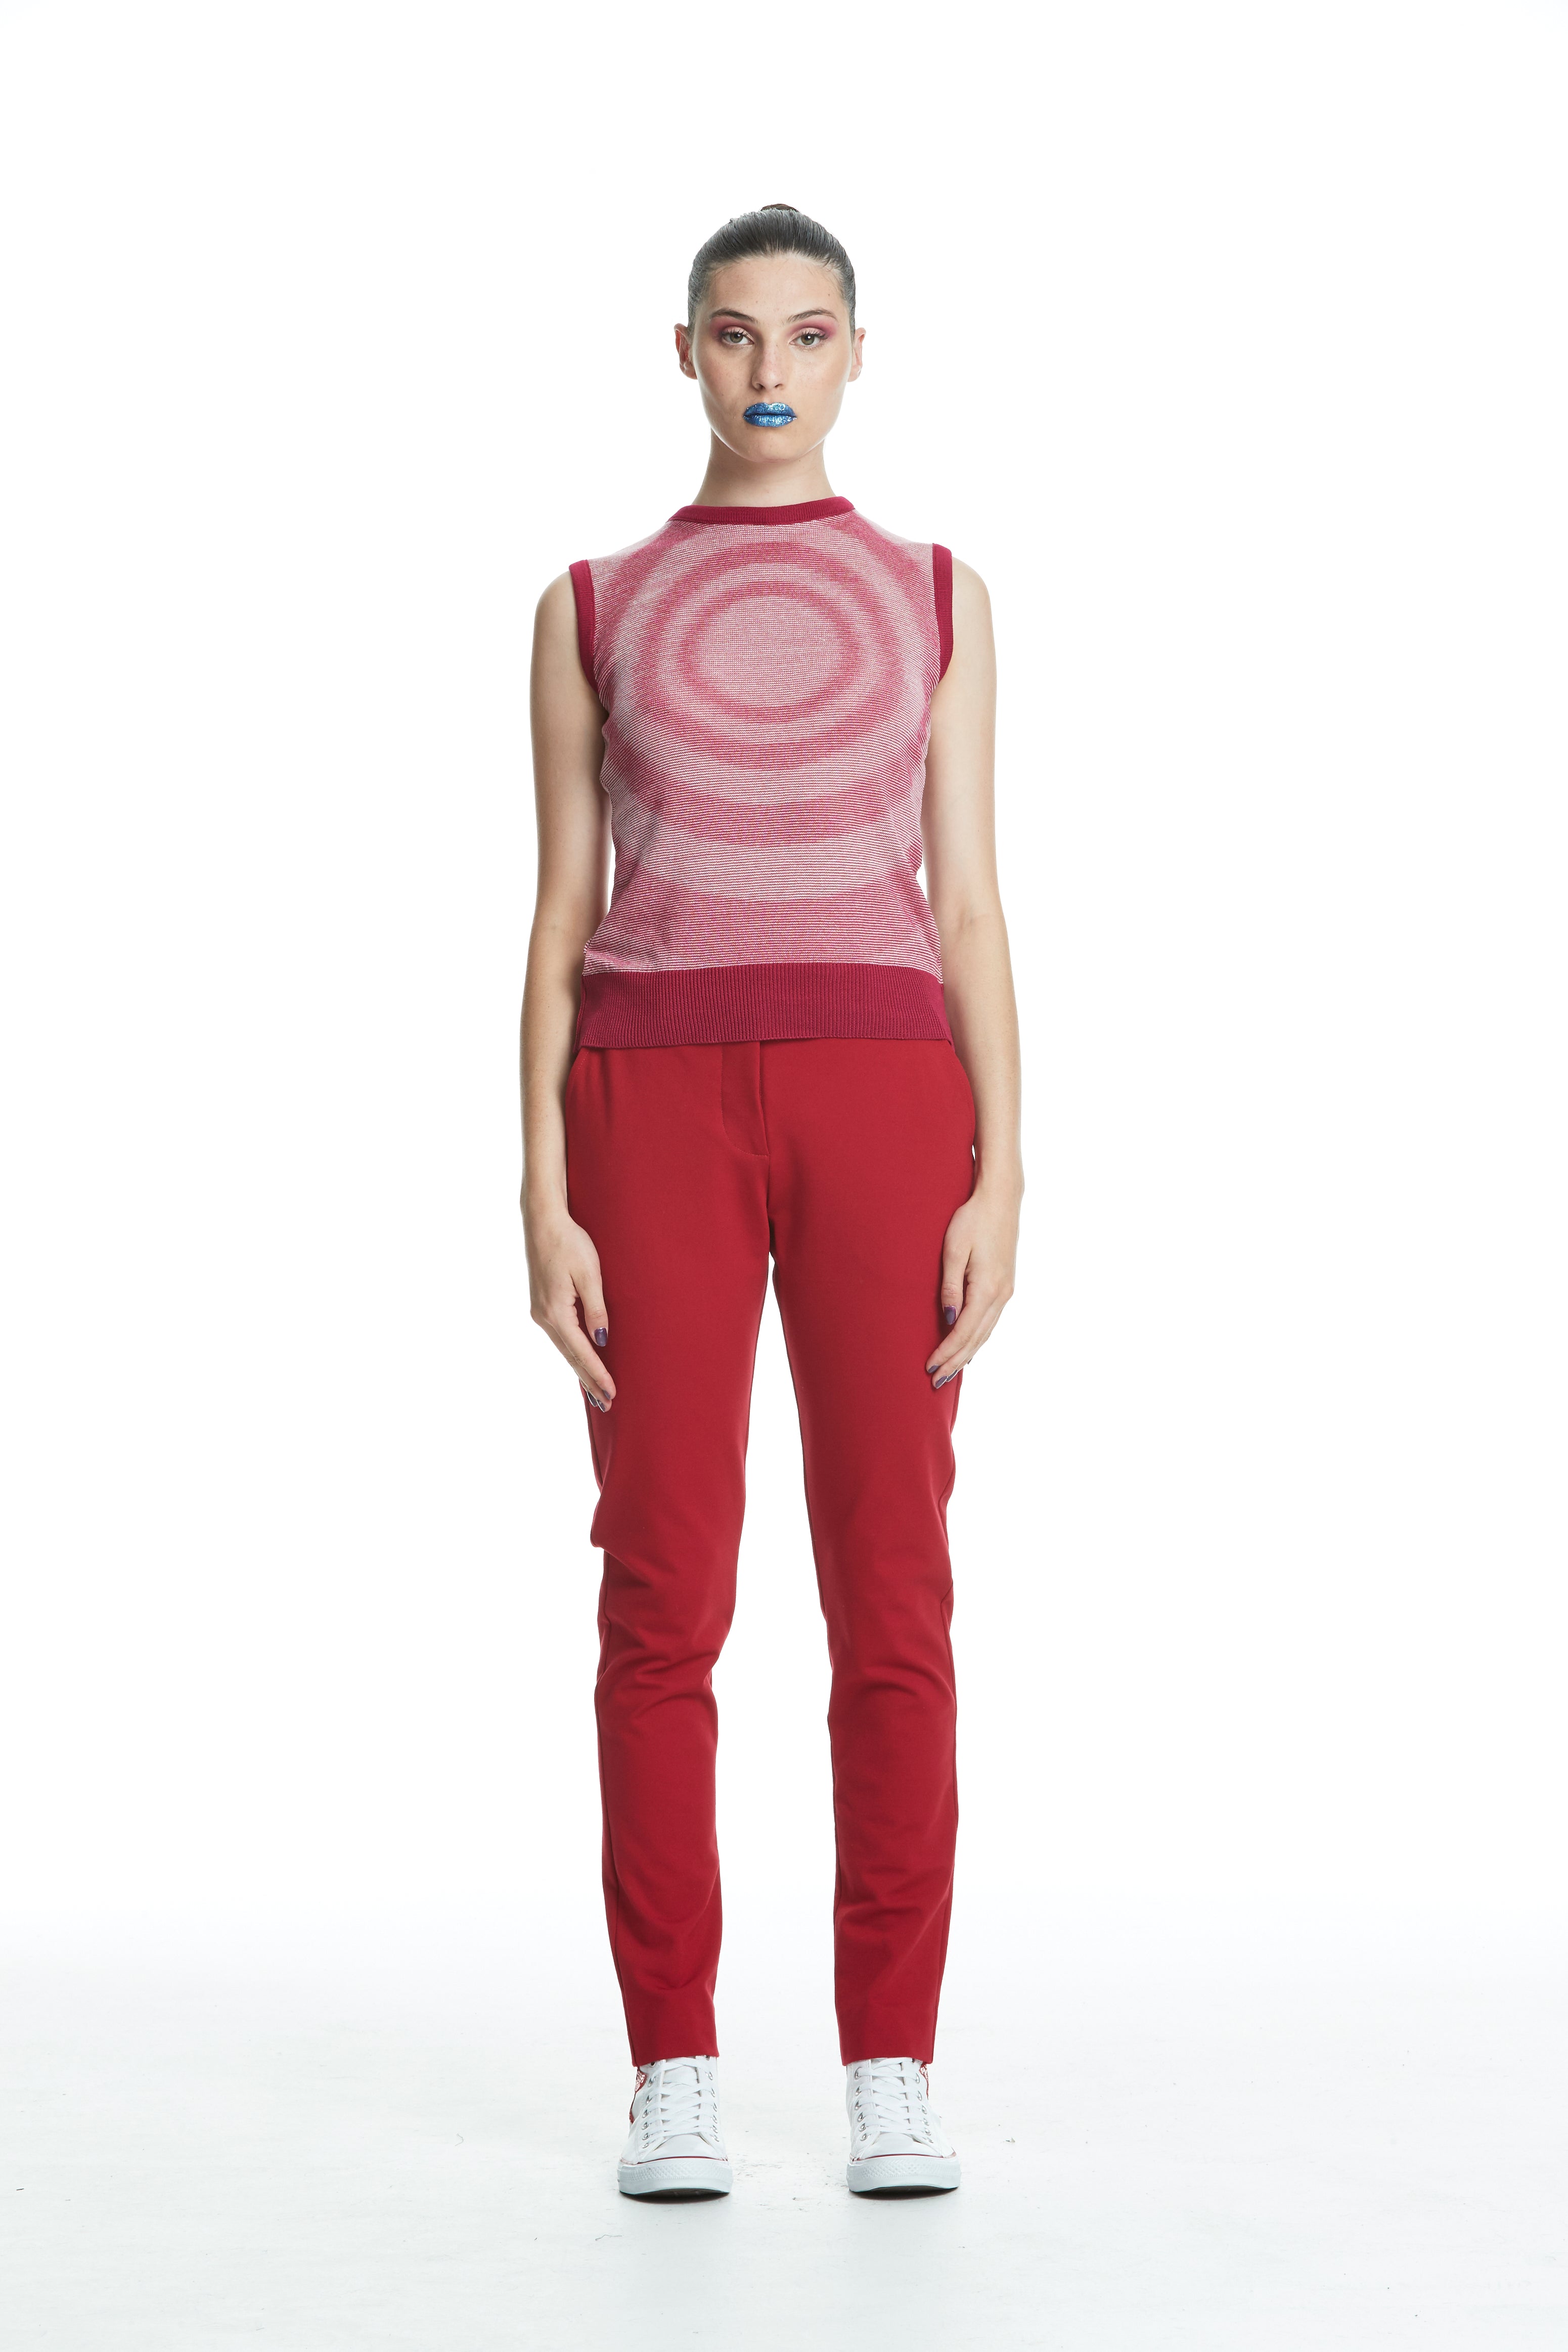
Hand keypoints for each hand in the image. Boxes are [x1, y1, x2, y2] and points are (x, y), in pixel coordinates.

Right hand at [525, 1204, 614, 1410]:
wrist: (544, 1222)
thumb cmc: (570, 1243)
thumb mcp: (589, 1274)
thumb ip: (596, 1310)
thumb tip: (602, 1341)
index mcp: (556, 1311)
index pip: (581, 1351)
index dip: (598, 1374)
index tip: (611, 1393)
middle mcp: (544, 1317)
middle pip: (570, 1356)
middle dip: (589, 1381)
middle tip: (607, 1404)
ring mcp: (540, 1312)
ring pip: (564, 1349)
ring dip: (580, 1370)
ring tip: (596, 1392)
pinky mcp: (542, 1305)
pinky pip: (560, 1337)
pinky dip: (572, 1354)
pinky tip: (579, 1362)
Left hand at [925, 1180, 1019, 1388]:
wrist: (1001, 1199)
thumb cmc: (972, 1219)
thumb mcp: (954, 1250)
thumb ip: (950, 1287)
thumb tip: (948, 1320)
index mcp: (987, 1289)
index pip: (963, 1331)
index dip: (946, 1352)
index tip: (929, 1367)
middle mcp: (1001, 1295)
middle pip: (976, 1339)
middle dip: (955, 1362)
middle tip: (935, 1382)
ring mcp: (1006, 1292)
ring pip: (985, 1334)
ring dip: (967, 1355)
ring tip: (950, 1372)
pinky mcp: (1006, 1286)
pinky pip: (990, 1322)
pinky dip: (978, 1340)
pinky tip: (969, 1348)